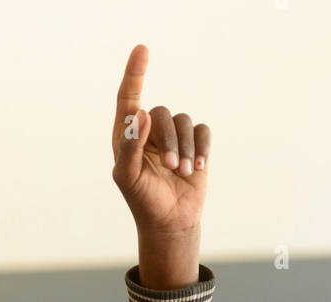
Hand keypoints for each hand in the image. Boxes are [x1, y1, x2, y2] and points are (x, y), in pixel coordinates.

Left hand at [112, 44, 209, 240]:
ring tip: (182, 172)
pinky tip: (197, 168)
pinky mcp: (195, 146)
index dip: (135, 73)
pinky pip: (202, 131)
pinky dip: (202, 148)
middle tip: (170, 167)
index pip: (129, 97)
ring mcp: (173, 137)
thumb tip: (140, 113)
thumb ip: (129, 145)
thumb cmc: (144, 201)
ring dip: (185, 148)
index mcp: (128, 134)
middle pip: (163, 113)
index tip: (142, 50)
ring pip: (184, 121)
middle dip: (169, 140)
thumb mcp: (128, 177)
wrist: (171, 222)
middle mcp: (150, 131)